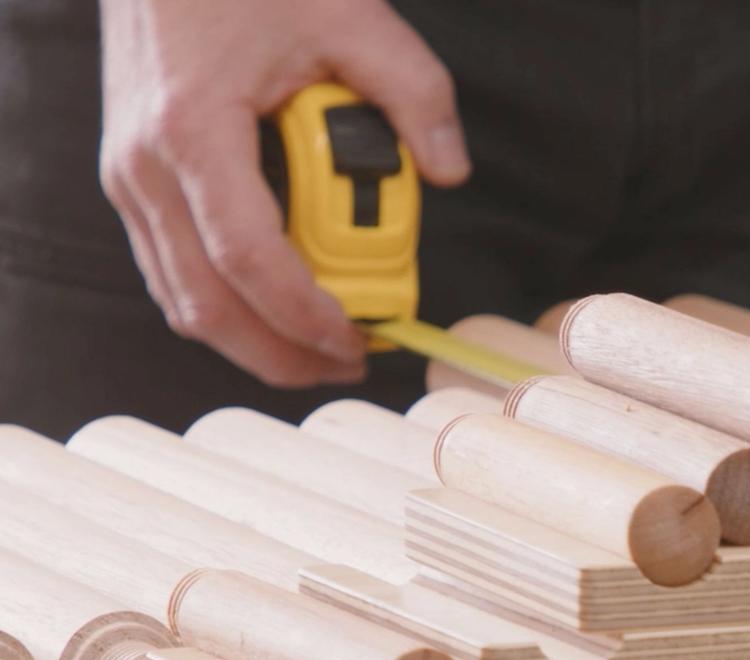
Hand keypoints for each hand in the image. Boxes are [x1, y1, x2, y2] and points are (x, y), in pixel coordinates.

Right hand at [99, 0, 469, 386]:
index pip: (249, 259)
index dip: (303, 317)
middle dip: (280, 355)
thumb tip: (449, 168)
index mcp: (194, 129)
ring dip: (251, 342)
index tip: (354, 341)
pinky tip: (274, 310)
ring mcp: (130, 180)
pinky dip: (226, 308)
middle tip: (344, 363)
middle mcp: (146, 168)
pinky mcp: (133, 185)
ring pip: (182, 302)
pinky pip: (174, 274)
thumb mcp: (347, 13)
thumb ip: (413, 90)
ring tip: (317, 349)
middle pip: (206, 306)